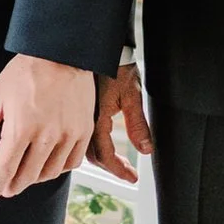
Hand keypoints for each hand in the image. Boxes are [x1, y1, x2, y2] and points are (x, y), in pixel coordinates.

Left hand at [0, 54, 95, 203]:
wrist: (62, 54)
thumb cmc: (27, 72)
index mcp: (21, 127)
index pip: (4, 168)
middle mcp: (46, 136)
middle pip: (27, 176)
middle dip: (13, 185)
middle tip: (5, 186)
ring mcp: (67, 136)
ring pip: (49, 173)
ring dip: (34, 179)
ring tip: (25, 175)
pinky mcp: (83, 132)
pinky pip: (71, 163)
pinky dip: (57, 169)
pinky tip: (48, 164)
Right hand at [88, 62, 155, 183]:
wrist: (99, 45)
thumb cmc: (117, 66)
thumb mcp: (132, 95)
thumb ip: (138, 125)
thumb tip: (145, 150)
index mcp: (96, 118)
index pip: (105, 155)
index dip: (119, 170)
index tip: (132, 178)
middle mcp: (83, 119)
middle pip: (92, 155)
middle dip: (111, 167)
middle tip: (128, 173)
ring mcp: (78, 115)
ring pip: (84, 147)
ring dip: (102, 158)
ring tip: (118, 161)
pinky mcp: (78, 109)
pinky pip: (81, 135)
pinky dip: (94, 145)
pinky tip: (104, 143)